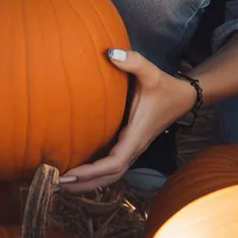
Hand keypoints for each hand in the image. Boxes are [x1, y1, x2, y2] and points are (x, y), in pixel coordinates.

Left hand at [58, 49, 197, 193]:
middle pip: (108, 177)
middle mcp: (134, 148)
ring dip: (87, 183)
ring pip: (110, 175)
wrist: (183, 97)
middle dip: (83, 184)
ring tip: (60, 184)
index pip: (113, 163)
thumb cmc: (164, 86)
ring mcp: (132, 149)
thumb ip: (133, 61)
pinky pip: (111, 167)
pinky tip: (76, 172)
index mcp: (136, 136)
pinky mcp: (129, 146)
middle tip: (55, 185)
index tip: (69, 174)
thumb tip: (110, 53)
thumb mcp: (151, 72)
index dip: (91, 172)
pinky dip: (94, 174)